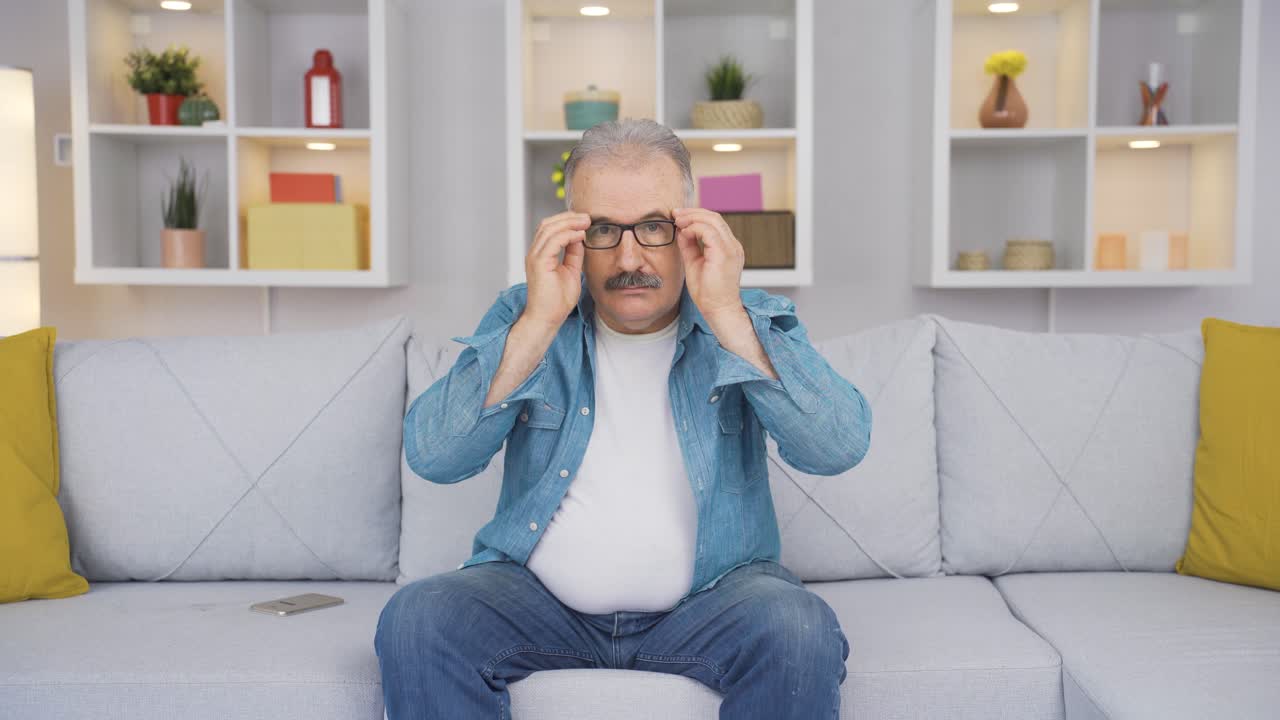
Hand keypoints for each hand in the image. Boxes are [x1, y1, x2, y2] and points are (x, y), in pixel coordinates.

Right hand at [524, 211, 588, 326]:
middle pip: (548, 224)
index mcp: (541, 254)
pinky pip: (553, 241)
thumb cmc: (557, 301)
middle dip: (568, 217)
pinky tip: (580, 235)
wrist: (548, 318)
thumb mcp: (571, 271)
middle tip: (587, 217)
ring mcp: (534, 257)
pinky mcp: (538, 263)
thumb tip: (580, 237)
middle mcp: (534, 253)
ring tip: (586, 222)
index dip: (567, 221)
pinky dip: (568, 235)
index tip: (586, 220)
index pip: (550, 228)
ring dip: (569, 223)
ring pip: (549, 229)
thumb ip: (574, 254)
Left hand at [673, 207, 744, 319]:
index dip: (695, 216)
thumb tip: (682, 230)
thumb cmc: (708, 292)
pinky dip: (694, 228)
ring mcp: (731, 248)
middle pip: (714, 217)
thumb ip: (689, 245)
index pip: (714, 223)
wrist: (718, 309)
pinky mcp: (724, 253)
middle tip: (675, 214)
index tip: (678, 217)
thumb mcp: (694, 262)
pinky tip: (684, 232)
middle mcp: (733, 245)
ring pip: (713, 220)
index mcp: (728, 247)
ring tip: (677, 221)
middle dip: (692, 212)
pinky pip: (709, 231)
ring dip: (692, 217)